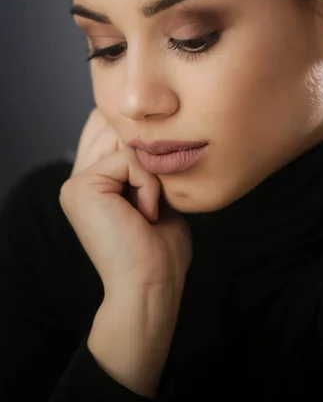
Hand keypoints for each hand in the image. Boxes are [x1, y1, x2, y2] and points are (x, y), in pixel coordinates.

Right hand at [59, 108, 192, 395]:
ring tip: (147, 207)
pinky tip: (144, 214)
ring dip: (148, 170)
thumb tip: (155, 131)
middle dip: (147, 153)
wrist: (151, 286)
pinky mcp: (80, 186)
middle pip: (116, 125)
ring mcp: (75, 182)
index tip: (157, 181)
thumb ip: (146, 161)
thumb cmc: (160, 249)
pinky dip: (148, 183)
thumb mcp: (155, 193)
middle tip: (153, 198)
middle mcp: (78, 177)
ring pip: (123, 138)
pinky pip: (128, 158)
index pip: (111, 126)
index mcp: (91, 179)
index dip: (142, 140)